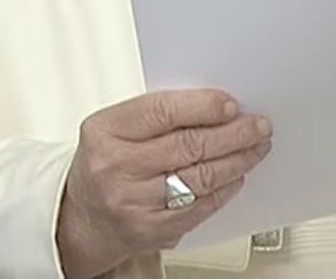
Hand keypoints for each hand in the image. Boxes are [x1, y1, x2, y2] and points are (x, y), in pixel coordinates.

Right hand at [55, 88, 272, 276]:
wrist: (78, 220)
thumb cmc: (104, 166)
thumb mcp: (115, 129)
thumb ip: (159, 114)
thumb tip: (216, 105)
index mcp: (106, 132)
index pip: (163, 111)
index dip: (203, 106)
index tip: (231, 104)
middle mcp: (116, 168)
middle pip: (188, 145)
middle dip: (233, 133)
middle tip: (257, 124)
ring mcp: (133, 203)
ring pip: (200, 177)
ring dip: (237, 159)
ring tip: (256, 146)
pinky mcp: (151, 230)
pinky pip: (200, 207)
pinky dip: (225, 189)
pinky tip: (236, 175)